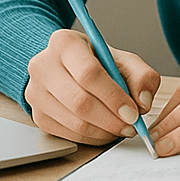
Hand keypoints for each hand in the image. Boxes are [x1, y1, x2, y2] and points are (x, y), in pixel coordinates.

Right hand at [25, 28, 160, 144]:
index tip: (133, 112)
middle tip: (131, 125)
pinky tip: (105, 130)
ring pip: (74, 122)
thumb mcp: (122, 59)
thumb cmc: (97, 62)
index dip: (113, 96)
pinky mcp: (38, 115)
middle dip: (111, 118)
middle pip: (79, 101)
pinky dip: (92, 137)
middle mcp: (43, 65)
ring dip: (104, 131)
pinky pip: (68, 134)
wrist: (69, 66)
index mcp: (64, 42)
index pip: (88, 73)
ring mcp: (36, 92)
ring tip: (121, 128)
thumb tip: (143, 102)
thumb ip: (141, 76)